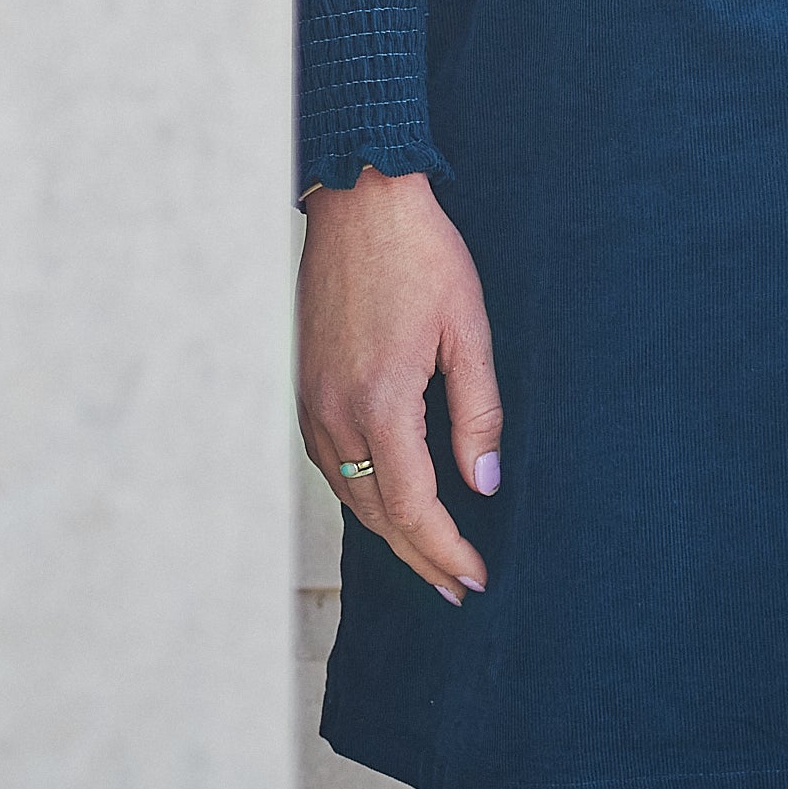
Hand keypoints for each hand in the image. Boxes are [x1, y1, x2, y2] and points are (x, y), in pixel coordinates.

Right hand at [297, 165, 501, 606]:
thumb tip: (482, 483)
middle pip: (377, 515)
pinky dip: (362, 495)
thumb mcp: (470, 330)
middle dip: (420, 557)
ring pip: (349, 495)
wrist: (361, 202)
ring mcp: (312, 403)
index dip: (445, 550)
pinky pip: (331, 464)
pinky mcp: (305, 387)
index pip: (414, 507)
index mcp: (381, 403)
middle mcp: (335, 413)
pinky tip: (389, 501)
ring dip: (390, 532)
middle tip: (458, 586)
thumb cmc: (421, 255)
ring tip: (430, 557)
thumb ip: (478, 412)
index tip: (475, 577)